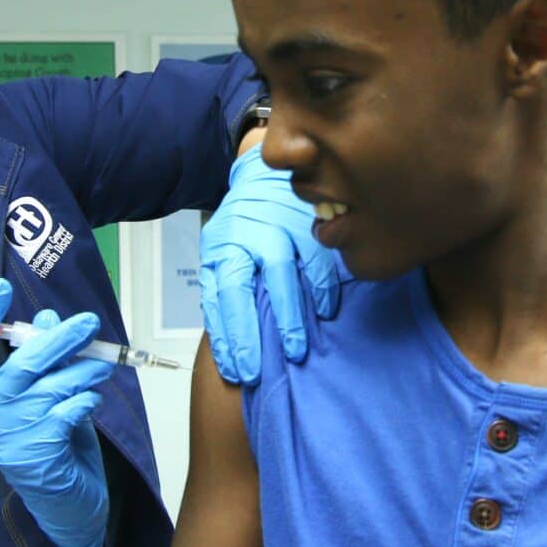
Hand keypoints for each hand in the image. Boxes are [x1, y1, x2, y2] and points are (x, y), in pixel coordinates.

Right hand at [0, 279, 111, 546]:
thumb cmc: (57, 449)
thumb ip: (46, 363)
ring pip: (52, 388)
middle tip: (89, 323)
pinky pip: (66, 413)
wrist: (67, 511)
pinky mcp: (36, 457)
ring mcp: (10, 440)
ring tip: (102, 367)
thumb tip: (48, 318)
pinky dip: (85, 403)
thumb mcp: (50, 399)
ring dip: (83, 373)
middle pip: (22, 365)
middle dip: (60, 340)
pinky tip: (90, 405)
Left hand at [198, 147, 342, 384]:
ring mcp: (278, 227)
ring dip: (289, 315)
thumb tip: (227, 344)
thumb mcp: (220, 253)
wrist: (264, 175)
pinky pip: (318, 259)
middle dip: (252, 332)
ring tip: (296, 350)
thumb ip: (221, 291)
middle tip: (261, 371)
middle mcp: (246, 236)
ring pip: (282, 272)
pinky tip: (325, 312)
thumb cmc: (241, 226)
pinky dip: (322, 288)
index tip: (237, 370)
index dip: (228, 335)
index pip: (220, 295)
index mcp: (222, 246)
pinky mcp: (307, 223)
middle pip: (246, 285)